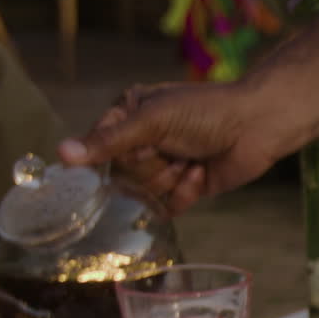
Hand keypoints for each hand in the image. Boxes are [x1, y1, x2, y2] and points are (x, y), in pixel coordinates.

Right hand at [58, 77, 296, 213]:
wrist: (257, 126)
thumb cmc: (206, 111)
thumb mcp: (153, 120)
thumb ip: (108, 141)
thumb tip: (61, 153)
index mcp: (128, 114)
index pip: (99, 148)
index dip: (120, 153)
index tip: (144, 145)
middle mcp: (140, 140)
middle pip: (121, 175)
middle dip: (151, 165)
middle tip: (175, 148)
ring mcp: (160, 166)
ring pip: (143, 193)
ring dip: (170, 177)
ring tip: (191, 157)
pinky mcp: (181, 189)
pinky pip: (165, 206)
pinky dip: (184, 192)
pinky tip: (200, 172)